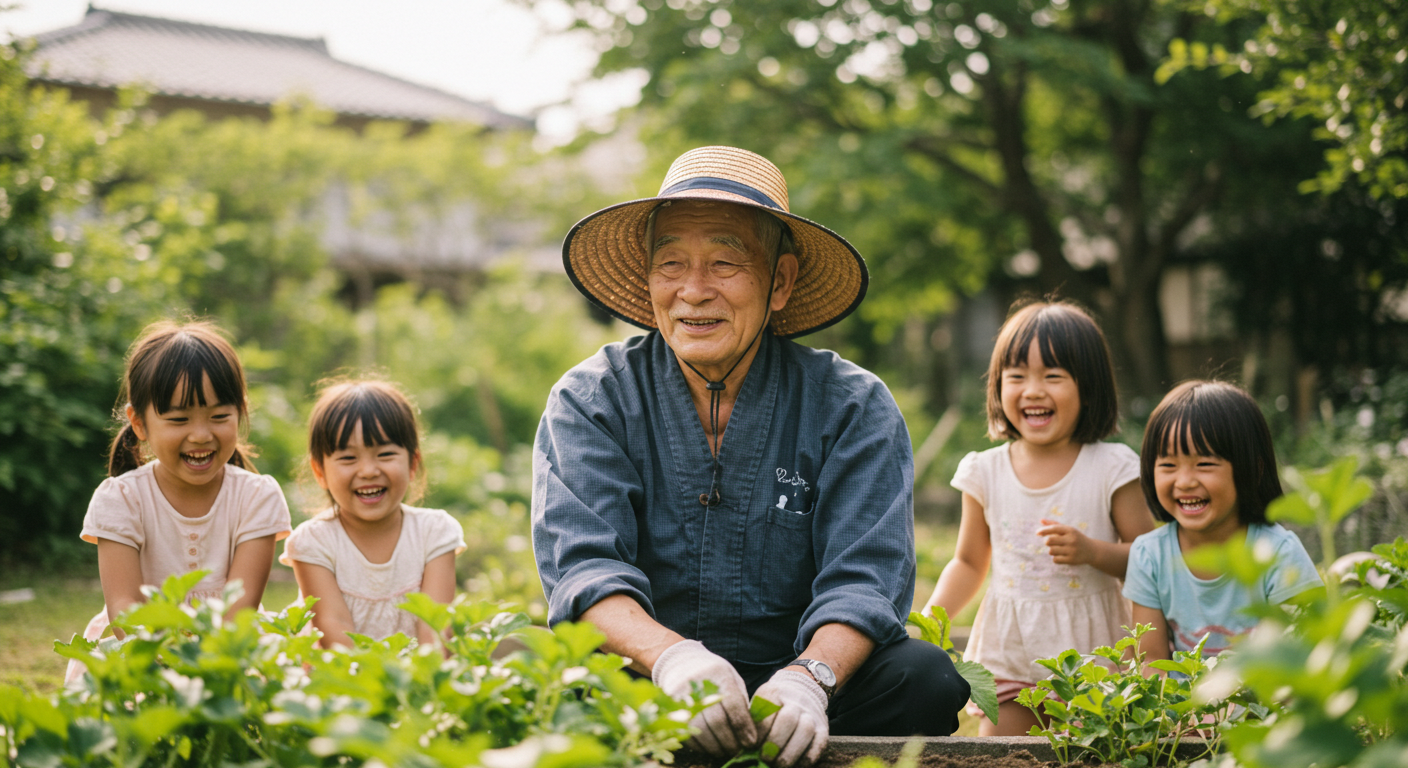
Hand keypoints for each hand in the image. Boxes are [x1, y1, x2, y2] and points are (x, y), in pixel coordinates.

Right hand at [652, 639, 755, 756]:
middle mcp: (698, 683)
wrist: (680, 662)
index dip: (743, 727)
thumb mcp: (731, 679)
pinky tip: (710, 746)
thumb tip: (750, 733)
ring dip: (716, 747)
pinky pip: (686, 733)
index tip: (751, 741)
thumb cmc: (714, 675)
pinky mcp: (670, 708)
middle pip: (717, 721)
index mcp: (719, 674)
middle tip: (739, 750)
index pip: (733, 704)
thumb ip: (741, 702)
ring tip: (726, 750)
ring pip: (701, 731)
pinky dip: (701, 746)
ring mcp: (681, 695)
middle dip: (731, 741)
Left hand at [753, 669, 828, 766]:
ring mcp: (811, 713)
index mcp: (774, 693)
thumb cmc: (771, 708)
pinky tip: (796, 765)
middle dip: (775, 743)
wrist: (800, 692)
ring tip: (778, 765)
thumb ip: (751, 724)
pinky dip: (807, 758)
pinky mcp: (823, 728)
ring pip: (805, 730)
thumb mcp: (758, 707)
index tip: (751, 745)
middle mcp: (795, 700)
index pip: (767, 710)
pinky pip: (819, 743)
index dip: (760, 731)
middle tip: (764, 758)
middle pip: (788, 719)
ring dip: (790, 752)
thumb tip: (743, 750)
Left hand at [1038, 519, 1093, 564]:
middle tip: (1051, 542)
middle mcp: (1072, 540)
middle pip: (1049, 541)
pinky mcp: (1072, 560)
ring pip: (1051, 551)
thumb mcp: (1068, 530)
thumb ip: (1054, 525)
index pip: (1053, 528)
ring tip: (1059, 549)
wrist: (1092, 551)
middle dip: (1047, 542)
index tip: (1037, 533)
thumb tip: (1041, 520)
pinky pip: (1055, 560)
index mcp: (1070, 530)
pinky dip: (1056, 558)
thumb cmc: (1076, 538)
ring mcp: (1072, 550)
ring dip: (1052, 550)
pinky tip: (1062, 556)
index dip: (1043, 530)